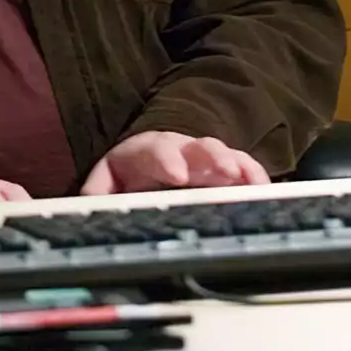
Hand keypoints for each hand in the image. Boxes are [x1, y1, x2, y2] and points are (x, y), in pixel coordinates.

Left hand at [80, 131, 268, 195]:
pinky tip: (266, 189)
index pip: (155, 149)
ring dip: (238, 168)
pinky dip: (256, 178)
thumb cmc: (132, 173)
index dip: (167, 159)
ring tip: (251, 182)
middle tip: (226, 173)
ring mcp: (207, 160)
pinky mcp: (228, 171)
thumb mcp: (110, 179)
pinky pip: (245, 169)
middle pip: (197, 148)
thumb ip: (98, 189)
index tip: (177, 174)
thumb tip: (85, 203)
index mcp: (147, 151)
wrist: (156, 161)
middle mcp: (181, 151)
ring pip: (224, 157)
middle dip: (212, 158)